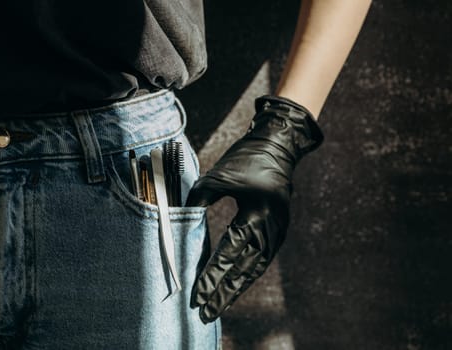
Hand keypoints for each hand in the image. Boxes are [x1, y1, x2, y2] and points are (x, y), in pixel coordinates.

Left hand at [186, 95, 323, 322]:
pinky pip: (262, 259)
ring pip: (255, 269)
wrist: (278, 146)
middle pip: (243, 269)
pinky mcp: (279, 229)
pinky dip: (248, 275)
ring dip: (237, 289)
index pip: (228, 253)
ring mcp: (278, 230)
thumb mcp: (217, 177)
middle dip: (223, 293)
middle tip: (206, 313)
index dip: (212, 276)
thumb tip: (180, 223)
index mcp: (254, 214)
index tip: (197, 295)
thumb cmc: (245, 159)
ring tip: (220, 307)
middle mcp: (270, 228)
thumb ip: (198, 202)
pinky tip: (237, 285)